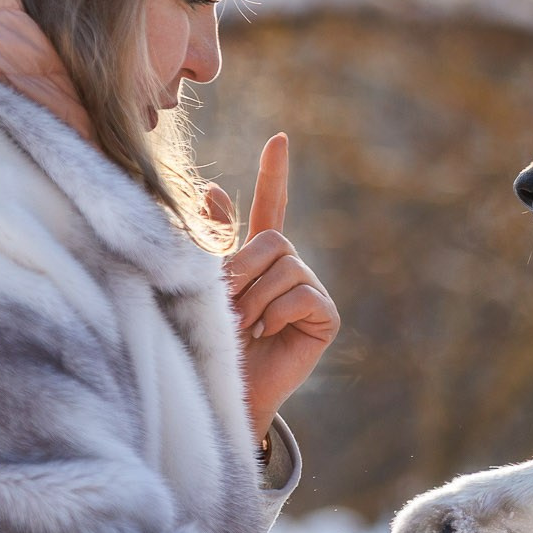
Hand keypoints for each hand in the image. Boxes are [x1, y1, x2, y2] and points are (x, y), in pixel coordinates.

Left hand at [205, 134, 339, 443]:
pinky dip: (275, 314)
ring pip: (285, 269)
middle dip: (243, 269)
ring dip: (254, 299)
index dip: (274, 173)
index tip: (278, 139)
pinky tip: (266, 335)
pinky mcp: (325, 316)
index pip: (270, 205)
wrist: (228, 393)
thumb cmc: (212, 343)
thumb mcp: (206, 288)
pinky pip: (301, 296)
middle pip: (274, 240)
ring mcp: (310, 290)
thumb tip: (212, 191)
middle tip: (226, 304)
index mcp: (260, 256)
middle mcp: (290, 268)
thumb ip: (213, 243)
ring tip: (243, 327)